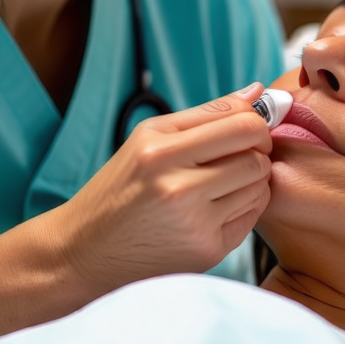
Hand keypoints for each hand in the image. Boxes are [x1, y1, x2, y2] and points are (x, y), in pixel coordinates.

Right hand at [53, 82, 272, 295]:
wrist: (84, 252)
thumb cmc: (119, 188)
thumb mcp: (148, 138)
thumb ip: (206, 113)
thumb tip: (258, 91)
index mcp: (160, 151)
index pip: (242, 124)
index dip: (255, 122)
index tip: (246, 128)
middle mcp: (178, 188)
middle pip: (256, 156)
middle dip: (257, 151)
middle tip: (238, 154)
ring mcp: (194, 223)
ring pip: (260, 186)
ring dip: (252, 180)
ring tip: (224, 181)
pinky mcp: (207, 250)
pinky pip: (252, 217)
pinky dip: (244, 206)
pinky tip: (218, 205)